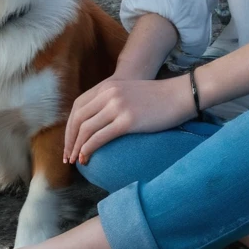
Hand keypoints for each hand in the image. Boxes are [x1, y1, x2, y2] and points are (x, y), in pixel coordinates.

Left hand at [63, 74, 196, 165]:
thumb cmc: (157, 98)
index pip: (78, 107)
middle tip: (68, 156)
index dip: (70, 127)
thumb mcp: (128, 92)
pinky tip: (87, 158)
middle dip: (69, 140)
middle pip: (78, 119)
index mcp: (107, 87)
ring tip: (76, 160)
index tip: (69, 142)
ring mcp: (117, 106)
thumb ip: (112, 100)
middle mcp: (109, 94)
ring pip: (86, 130)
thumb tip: (98, 121)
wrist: (179, 94)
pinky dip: (88, 149)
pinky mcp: (127, 121)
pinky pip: (99, 137)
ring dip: (77, 147)